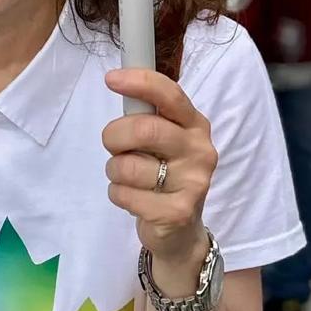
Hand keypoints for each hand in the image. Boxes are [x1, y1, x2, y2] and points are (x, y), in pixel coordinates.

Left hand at [102, 68, 217, 278]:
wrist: (180, 231)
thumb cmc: (165, 174)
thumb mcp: (163, 139)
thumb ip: (147, 114)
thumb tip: (118, 79)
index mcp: (195, 125)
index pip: (170, 95)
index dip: (139, 82)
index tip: (110, 79)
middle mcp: (200, 150)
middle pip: (144, 129)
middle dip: (114, 136)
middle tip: (113, 145)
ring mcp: (193, 183)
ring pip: (128, 166)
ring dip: (114, 171)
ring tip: (127, 178)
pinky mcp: (178, 212)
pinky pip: (125, 195)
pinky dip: (118, 195)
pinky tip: (133, 198)